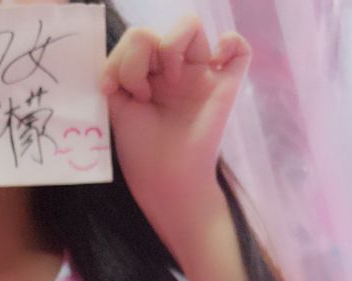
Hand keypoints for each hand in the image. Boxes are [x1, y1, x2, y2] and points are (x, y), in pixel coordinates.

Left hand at [100, 18, 251, 258]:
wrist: (166, 185)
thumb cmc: (143, 154)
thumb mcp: (118, 108)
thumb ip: (119, 73)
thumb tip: (121, 56)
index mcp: (149, 75)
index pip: (137, 38)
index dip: (120, 56)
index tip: (112, 88)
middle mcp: (175, 71)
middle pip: (157, 28)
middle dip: (139, 55)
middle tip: (141, 92)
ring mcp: (201, 77)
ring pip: (191, 25)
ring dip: (169, 47)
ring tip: (167, 81)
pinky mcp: (225, 88)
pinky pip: (240, 48)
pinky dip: (229, 42)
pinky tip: (213, 62)